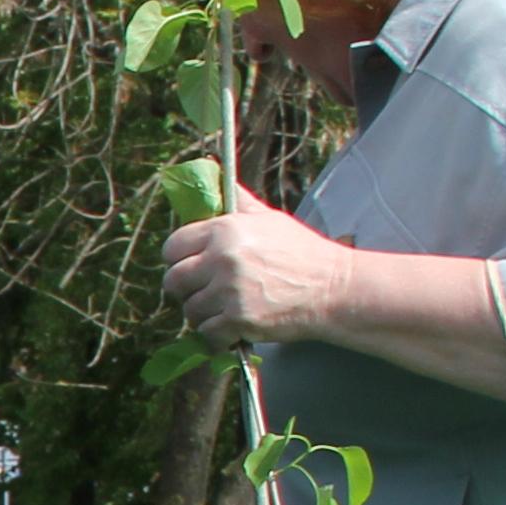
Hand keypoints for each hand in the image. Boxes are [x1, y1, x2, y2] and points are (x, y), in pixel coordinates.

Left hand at [157, 180, 353, 339]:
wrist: (332, 288)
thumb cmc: (301, 252)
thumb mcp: (268, 218)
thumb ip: (236, 201)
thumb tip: (211, 170)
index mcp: (225, 230)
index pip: (173, 246)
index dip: (178, 259)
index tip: (190, 266)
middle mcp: (223, 259)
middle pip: (174, 280)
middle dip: (185, 289)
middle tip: (204, 291)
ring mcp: (230, 291)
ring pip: (189, 310)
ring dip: (203, 314)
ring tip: (225, 308)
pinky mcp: (239, 319)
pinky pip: (207, 332)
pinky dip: (218, 334)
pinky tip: (234, 325)